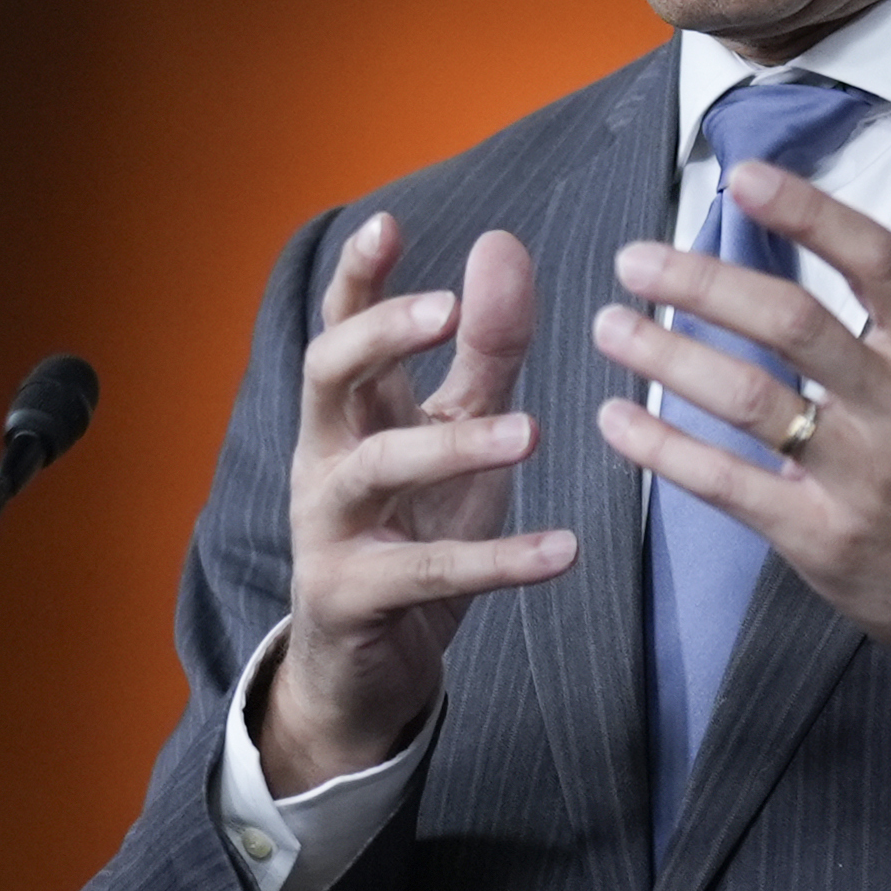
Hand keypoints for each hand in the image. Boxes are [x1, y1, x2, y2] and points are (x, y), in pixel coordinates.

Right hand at [263, 215, 577, 790]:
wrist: (363, 667)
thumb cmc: (412, 528)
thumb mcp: (456, 429)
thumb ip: (484, 345)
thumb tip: (501, 242)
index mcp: (349, 412)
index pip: (341, 327)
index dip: (358, 277)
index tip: (388, 223)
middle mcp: (326, 459)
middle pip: (327, 377)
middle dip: (379, 336)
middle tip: (444, 310)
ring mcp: (330, 530)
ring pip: (376, 472)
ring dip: (453, 446)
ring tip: (532, 433)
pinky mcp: (353, 598)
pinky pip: (426, 574)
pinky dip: (499, 560)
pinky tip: (564, 550)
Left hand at [591, 142, 890, 750]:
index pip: (874, 262)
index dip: (808, 213)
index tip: (743, 178)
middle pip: (792, 325)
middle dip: (703, 283)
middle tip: (636, 258)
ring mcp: (859, 479)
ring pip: (748, 402)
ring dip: (667, 358)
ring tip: (612, 326)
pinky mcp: (821, 541)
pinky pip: (729, 487)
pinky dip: (665, 452)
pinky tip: (618, 422)